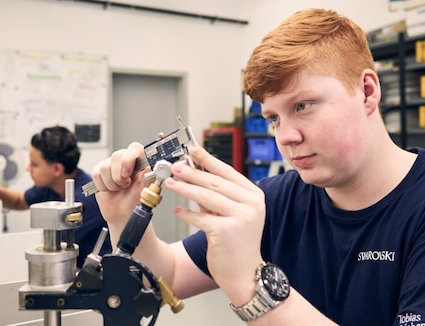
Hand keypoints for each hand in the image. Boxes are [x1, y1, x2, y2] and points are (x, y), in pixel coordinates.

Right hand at [92, 142, 149, 230]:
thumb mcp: (145, 192)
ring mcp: (112, 166)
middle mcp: (126, 161)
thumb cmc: (136, 202)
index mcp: (140, 163)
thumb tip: (151, 168)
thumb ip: (148, 179)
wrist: (123, 215)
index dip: (129, 158)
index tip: (128, 173)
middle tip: (125, 185)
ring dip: (112, 183)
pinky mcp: (100, 172)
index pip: (135, 148)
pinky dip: (103, 185)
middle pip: (117, 155)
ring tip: (119, 189)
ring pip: (105, 166)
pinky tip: (110, 189)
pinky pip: (96, 173)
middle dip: (119, 174)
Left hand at [164, 146, 265, 304]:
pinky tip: (177, 210)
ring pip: (206, 197)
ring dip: (185, 188)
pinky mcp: (227, 231)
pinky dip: (187, 213)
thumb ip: (216, 195)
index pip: (227, 172)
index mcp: (254, 195)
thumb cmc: (236, 242)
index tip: (192, 150)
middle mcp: (251, 204)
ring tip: (170, 182)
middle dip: (192, 173)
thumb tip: (194, 173)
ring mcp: (241, 217)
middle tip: (175, 166)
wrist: (245, 273)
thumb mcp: (231, 213)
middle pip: (215, 183)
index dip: (208, 160)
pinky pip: (201, 218)